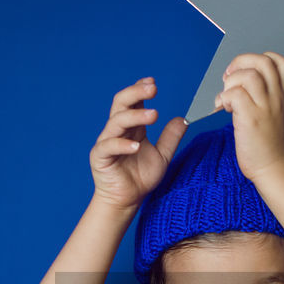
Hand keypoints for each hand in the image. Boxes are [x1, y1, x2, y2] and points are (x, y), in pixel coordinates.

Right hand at [89, 78, 187, 211]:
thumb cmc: (141, 178)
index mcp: (131, 127)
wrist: (127, 200)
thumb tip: (183, 119)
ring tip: (154, 115)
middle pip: (121, 104)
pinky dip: (123, 145)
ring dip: (135, 116)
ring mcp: (107, 142)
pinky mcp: (100, 157)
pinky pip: (109, 146)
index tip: (152, 83)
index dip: (140, 90)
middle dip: (135, 93)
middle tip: (152, 89)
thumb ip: (171, 138)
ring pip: (116, 121)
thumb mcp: (162, 155)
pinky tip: (136, 146)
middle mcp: (117, 131)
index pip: (133, 101)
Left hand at [215, 52, 283, 181]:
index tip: (245, 72)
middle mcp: (276, 97)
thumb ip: (262, 95)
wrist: (272, 168)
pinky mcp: (251, 119)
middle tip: (230, 79)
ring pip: (248, 75)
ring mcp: (265, 107)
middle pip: (262, 61)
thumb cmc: (268, 144)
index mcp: (281, 94)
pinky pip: (235, 95)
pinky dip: (224, 98)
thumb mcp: (272, 113)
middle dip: (240, 63)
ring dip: (230, 83)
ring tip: (227, 98)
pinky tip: (224, 109)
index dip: (259, 58)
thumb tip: (237, 80)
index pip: (279, 61)